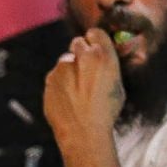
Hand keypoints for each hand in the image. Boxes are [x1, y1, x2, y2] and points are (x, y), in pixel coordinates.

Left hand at [44, 29, 124, 150]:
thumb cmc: (106, 112)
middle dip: (81, 53)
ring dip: (70, 69)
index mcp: (103, 56)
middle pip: (78, 43)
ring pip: (66, 61)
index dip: (96, 41)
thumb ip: (111, 66)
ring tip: (77, 90)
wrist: (82, 133)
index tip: (97, 49)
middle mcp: (81, 57)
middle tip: (87, 70)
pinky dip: (60, 82)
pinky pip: (55, 75)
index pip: (95, 33)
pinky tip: (68, 97)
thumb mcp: (118, 86)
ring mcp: (62, 68)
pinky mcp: (49, 80)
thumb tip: (110, 55)